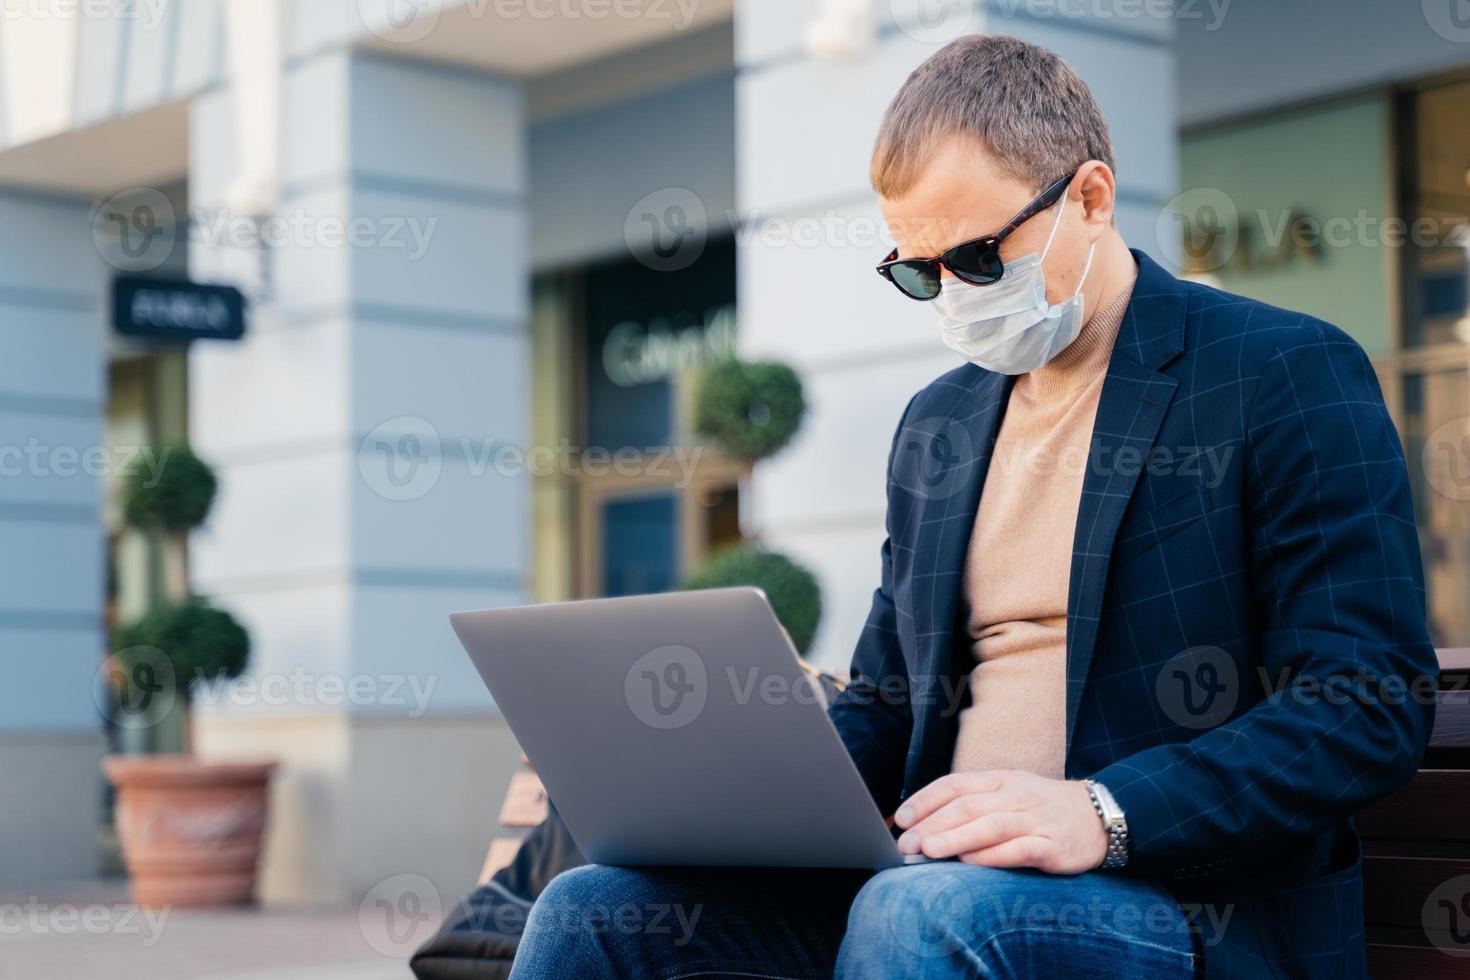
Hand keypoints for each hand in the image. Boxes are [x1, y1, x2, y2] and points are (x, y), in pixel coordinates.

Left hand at [893, 770, 1107, 873]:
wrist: (1099, 816)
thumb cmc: (1041, 809)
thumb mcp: (1008, 794)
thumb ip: (973, 806)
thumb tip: (925, 827)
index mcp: (1000, 779)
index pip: (955, 784)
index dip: (925, 800)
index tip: (901, 818)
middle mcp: (1016, 795)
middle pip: (967, 806)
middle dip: (932, 824)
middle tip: (906, 843)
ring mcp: (1035, 819)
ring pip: (990, 825)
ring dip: (956, 838)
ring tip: (929, 850)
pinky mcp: (1053, 845)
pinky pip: (1019, 849)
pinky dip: (992, 856)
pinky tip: (970, 863)